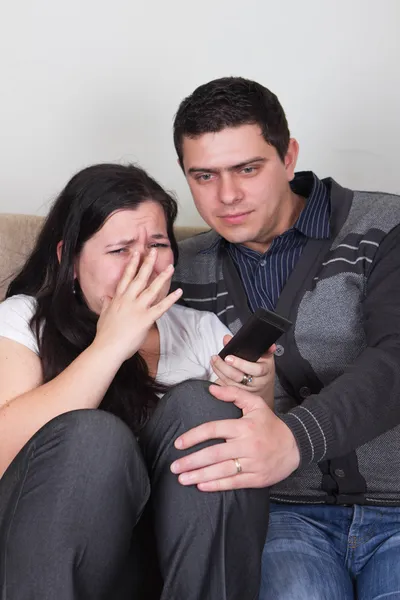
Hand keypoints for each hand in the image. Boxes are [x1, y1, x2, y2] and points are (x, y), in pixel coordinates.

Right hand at [93, 249, 181, 362]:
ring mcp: (138, 308)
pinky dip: (171, 299)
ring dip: (162, 277)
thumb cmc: (105, 334)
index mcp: (118, 298)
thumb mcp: (103, 315)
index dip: (131, 264)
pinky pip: (161, 307)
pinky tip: (179, 291)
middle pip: (140, 278)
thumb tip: (106, 297)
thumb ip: (107, 304)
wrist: (107, 347)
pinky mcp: (146, 318)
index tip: (136, 253)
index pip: (126, 277)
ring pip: (152, 289)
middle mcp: (128, 300)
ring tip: (170, 267)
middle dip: (147, 264)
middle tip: (154, 252)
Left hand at [170, 384, 299, 490]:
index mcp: (244, 426)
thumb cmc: (270, 424)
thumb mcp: (255, 403)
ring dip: (200, 475)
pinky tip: (201, 486)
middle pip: (214, 454)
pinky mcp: (257, 478)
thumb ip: (232, 394)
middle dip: (192, 461)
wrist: (296, 444)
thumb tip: (210, 389)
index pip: (214, 429)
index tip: (178, 443)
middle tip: (174, 466)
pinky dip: (217, 485)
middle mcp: (247, 445)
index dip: (194, 436)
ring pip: (222, 470)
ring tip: (182, 479)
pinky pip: (234, 482)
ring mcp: (252, 463)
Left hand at [211, 335, 275, 407]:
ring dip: (220, 370)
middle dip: (225, 367)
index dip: (241, 364)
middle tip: (217, 358)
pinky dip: (219, 376)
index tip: (228, 357)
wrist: (264, 384)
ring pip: (231, 383)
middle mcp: (257, 381)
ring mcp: (248, 389)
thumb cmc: (262, 364)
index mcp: (265, 370)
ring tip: (214, 360)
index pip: (256, 369)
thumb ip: (248, 345)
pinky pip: (227, 386)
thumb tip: (228, 338)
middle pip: (239, 377)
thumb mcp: (261, 353)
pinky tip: (215, 368)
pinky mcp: (239, 394)